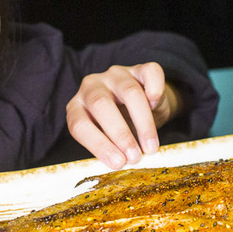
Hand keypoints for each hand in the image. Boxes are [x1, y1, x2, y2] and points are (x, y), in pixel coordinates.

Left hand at [66, 63, 181, 168]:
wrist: (143, 106)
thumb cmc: (120, 126)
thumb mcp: (108, 139)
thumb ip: (111, 148)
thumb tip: (122, 162)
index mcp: (77, 106)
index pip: (79, 125)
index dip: (98, 145)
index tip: (118, 163)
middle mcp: (92, 86)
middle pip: (101, 105)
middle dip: (119, 134)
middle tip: (134, 157)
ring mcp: (116, 74)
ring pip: (129, 91)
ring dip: (142, 123)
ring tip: (150, 147)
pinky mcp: (140, 68)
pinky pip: (150, 73)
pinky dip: (155, 89)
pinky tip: (155, 105)